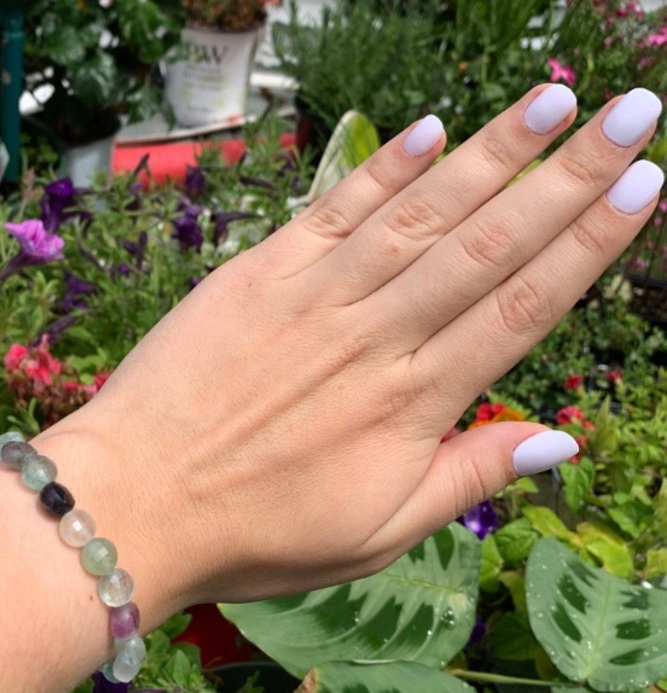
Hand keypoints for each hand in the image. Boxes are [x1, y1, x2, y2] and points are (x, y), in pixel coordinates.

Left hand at [41, 86, 663, 612]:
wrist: (133, 504)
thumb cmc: (253, 535)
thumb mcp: (373, 535)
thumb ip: (464, 478)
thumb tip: (556, 438)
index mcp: (412, 403)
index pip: (521, 307)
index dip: (589, 244)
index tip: (643, 186)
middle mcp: (373, 336)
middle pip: (487, 243)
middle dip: (567, 174)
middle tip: (633, 111)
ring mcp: (312, 298)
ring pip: (419, 213)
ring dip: (491, 152)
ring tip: (554, 101)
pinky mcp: (255, 277)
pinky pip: (332, 211)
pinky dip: (383, 168)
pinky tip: (431, 130)